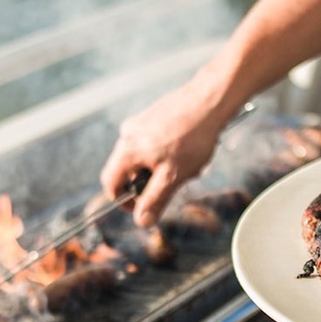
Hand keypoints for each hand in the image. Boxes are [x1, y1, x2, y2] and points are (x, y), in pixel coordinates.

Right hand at [100, 82, 231, 226]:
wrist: (210, 100)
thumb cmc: (193, 137)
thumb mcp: (173, 176)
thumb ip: (155, 200)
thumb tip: (142, 221)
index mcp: (127, 149)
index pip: (110, 183)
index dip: (123, 201)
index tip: (143, 208)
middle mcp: (128, 134)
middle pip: (127, 170)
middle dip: (148, 182)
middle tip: (173, 183)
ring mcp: (140, 123)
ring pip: (143, 157)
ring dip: (160, 168)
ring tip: (186, 165)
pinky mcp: (154, 116)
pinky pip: (153, 143)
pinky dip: (167, 153)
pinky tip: (189, 150)